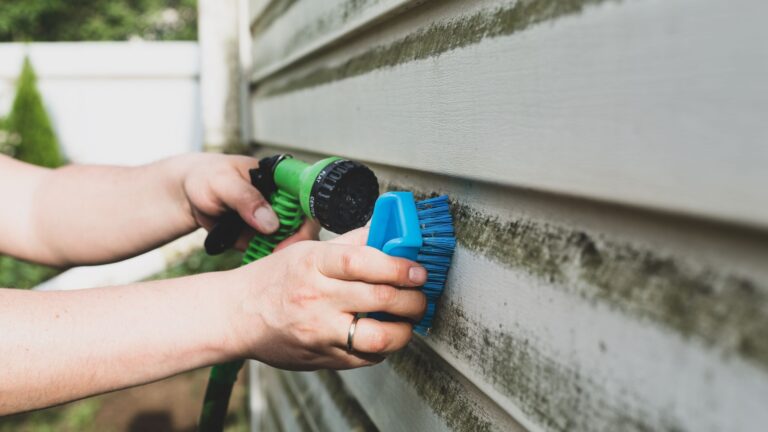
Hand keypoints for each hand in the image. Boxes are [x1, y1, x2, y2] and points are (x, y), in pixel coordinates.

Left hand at [178, 153, 318, 249]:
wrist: (189, 194)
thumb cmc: (206, 177)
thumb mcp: (222, 182)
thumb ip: (245, 198)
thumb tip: (271, 222)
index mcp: (280, 179)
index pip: (307, 197)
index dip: (307, 216)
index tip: (295, 235)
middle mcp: (284, 200)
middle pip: (306, 223)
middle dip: (295, 242)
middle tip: (277, 253)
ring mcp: (276, 220)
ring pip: (292, 241)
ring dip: (281, 253)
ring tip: (263, 257)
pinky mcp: (265, 237)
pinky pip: (274, 251)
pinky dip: (268, 259)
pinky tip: (257, 260)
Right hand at [228, 227, 427, 369]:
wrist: (236, 316)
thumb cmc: (274, 280)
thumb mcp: (307, 250)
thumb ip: (351, 243)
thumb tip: (388, 230)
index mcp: (314, 263)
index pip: (363, 261)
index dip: (398, 267)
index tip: (417, 271)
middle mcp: (316, 297)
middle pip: (379, 299)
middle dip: (413, 300)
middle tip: (420, 296)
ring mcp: (318, 331)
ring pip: (378, 338)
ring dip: (404, 331)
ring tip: (407, 321)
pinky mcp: (321, 357)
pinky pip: (365, 358)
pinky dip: (382, 348)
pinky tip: (383, 335)